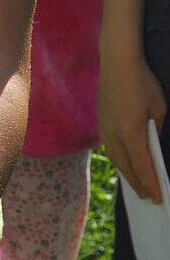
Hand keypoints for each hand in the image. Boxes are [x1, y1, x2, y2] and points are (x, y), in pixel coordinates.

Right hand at [98, 52, 166, 201]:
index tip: (157, 198)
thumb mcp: (159, 108)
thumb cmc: (143, 82)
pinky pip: (108, 146)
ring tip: (136, 184)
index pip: (142, 166)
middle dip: (137, 183)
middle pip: (125, 166)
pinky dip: (118, 158)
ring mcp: (104, 126)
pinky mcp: (101, 120)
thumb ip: (155, 131)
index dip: (150, 183)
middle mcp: (113, 132)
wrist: (118, 61)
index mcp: (130, 131)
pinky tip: (124, 161)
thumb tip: (153, 148)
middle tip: (147, 197)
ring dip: (126, 172)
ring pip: (114, 157)